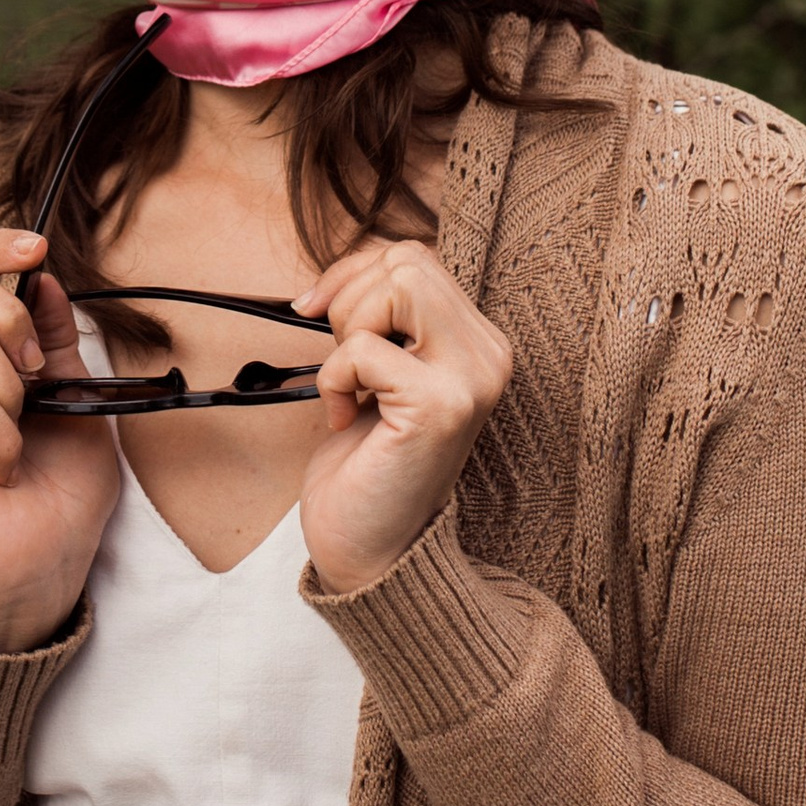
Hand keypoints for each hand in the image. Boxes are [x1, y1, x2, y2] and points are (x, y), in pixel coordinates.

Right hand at [0, 227, 119, 653]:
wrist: (44, 560)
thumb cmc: (58, 487)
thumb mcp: (75, 395)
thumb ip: (58, 337)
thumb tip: (44, 277)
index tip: (36, 247)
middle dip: (10, 312)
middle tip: (37, 370)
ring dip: (14, 387)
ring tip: (19, 435)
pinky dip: (3, 434)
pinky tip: (3, 468)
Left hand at [293, 238, 514, 596]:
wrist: (371, 549)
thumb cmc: (369, 462)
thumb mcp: (382, 370)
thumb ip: (385, 318)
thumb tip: (340, 273)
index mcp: (478, 342)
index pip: (416, 257)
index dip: (355, 272)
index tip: (317, 310)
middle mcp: (489, 355)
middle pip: (407, 260)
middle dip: (350, 299)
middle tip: (343, 362)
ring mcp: (471, 379)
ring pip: (396, 286)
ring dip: (346, 334)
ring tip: (352, 388)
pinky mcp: (439, 405)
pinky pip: (362, 347)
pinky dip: (335, 378)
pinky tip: (345, 420)